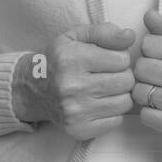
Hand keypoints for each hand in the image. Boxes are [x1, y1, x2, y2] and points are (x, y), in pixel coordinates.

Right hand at [12, 22, 136, 140]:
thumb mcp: (77, 36)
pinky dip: (113, 112)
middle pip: (126, 81)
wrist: (32, 89)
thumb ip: (105, 32)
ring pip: (125, 102)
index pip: (122, 59)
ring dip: (120, 94)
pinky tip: (99, 103)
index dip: (120, 57)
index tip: (108, 59)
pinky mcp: (79, 129)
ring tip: (104, 88)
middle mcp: (71, 87)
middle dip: (123, 75)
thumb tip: (130, 36)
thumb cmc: (59, 59)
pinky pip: (117, 121)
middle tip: (108, 74)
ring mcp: (75, 111)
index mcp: (71, 59)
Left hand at [132, 8, 161, 143]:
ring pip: (140, 92)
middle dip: (144, 71)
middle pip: (141, 68)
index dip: (150, 50)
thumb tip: (148, 14)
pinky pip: (145, 115)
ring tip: (159, 90)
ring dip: (145, 92)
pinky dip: (149, 112)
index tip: (159, 56)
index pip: (148, 44)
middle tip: (157, 74)